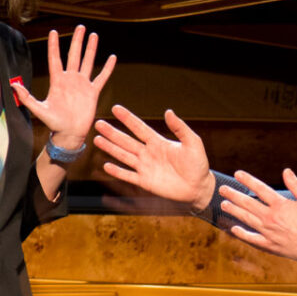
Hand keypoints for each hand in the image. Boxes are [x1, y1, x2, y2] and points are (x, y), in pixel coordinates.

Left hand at [11, 25, 115, 149]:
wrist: (69, 134)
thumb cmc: (53, 123)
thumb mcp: (39, 110)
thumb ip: (26, 97)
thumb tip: (13, 85)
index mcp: (57, 81)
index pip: (55, 58)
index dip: (54, 45)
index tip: (54, 31)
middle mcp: (70, 79)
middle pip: (74, 55)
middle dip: (77, 41)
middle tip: (80, 27)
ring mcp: (82, 84)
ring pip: (88, 62)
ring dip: (91, 49)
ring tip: (93, 35)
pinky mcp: (93, 92)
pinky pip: (101, 77)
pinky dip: (107, 68)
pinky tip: (112, 57)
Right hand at [94, 105, 216, 208]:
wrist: (199, 187)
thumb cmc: (198, 164)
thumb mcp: (192, 142)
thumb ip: (180, 128)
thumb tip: (168, 111)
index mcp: (158, 142)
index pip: (139, 127)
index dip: (127, 118)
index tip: (116, 108)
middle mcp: (148, 153)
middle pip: (126, 140)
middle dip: (112, 132)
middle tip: (98, 123)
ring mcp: (145, 167)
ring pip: (124, 156)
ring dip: (110, 148)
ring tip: (97, 140)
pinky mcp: (145, 182)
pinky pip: (128, 175)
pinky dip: (117, 171)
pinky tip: (106, 165)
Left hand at [221, 168, 296, 262]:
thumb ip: (296, 185)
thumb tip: (286, 171)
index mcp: (280, 205)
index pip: (260, 189)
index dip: (248, 180)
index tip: (237, 174)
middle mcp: (271, 217)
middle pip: (248, 204)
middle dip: (234, 195)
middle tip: (222, 189)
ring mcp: (268, 232)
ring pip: (247, 219)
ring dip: (234, 211)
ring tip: (224, 205)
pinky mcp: (269, 245)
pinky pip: (252, 239)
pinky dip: (242, 234)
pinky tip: (234, 229)